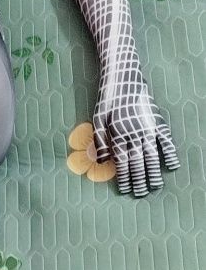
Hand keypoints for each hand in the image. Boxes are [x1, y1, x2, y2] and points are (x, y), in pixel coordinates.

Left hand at [92, 69, 179, 196]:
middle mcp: (134, 133)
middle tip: (140, 194)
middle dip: (139, 180)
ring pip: (152, 156)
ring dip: (154, 173)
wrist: (124, 75)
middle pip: (138, 163)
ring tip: (155, 187)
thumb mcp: (97, 118)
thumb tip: (102, 162)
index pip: (122, 163)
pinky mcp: (157, 120)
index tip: (125, 190)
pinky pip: (166, 140)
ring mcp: (148, 127)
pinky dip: (170, 154)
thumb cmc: (107, 98)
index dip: (124, 178)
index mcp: (118, 134)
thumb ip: (99, 141)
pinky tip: (172, 166)